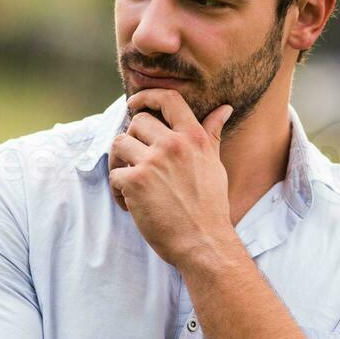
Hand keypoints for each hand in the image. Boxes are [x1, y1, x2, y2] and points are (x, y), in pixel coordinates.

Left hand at [107, 89, 235, 267]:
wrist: (204, 242)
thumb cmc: (210, 207)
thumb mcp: (214, 164)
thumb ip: (211, 134)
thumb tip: (224, 109)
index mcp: (194, 137)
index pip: (168, 99)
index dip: (147, 96)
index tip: (134, 103)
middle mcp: (173, 145)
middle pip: (138, 122)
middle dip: (132, 140)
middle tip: (136, 162)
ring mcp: (153, 162)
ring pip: (119, 144)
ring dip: (119, 162)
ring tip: (129, 182)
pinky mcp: (135, 182)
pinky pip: (114, 175)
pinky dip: (118, 191)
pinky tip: (131, 205)